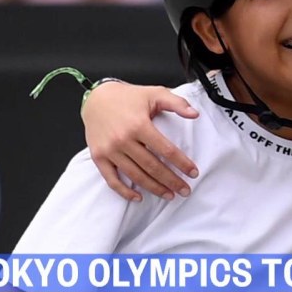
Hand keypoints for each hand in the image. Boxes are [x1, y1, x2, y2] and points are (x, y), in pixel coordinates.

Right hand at [82, 81, 201, 200]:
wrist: (96, 99)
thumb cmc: (128, 96)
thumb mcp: (155, 93)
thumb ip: (177, 103)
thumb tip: (195, 114)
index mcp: (139, 125)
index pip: (166, 150)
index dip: (182, 163)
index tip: (193, 173)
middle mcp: (123, 139)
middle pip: (152, 166)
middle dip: (171, 181)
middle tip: (185, 190)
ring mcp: (109, 150)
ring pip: (135, 175)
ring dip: (154, 188)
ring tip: (169, 195)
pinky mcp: (98, 157)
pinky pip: (111, 179)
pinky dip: (124, 191)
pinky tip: (138, 197)